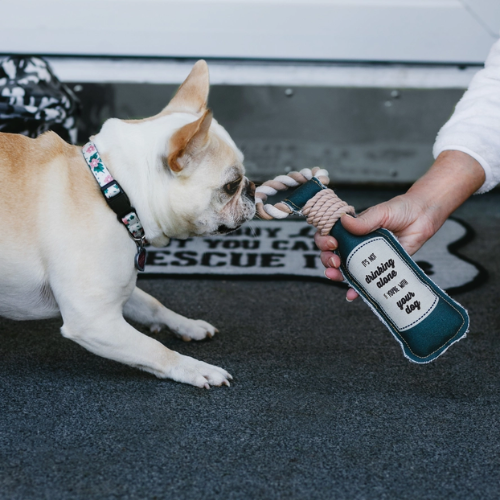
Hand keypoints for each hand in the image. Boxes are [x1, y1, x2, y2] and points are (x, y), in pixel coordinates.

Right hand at [315, 195, 436, 300]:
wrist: (424, 217)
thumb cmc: (401, 210)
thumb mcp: (381, 213)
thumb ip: (363, 221)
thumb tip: (343, 221)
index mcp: (351, 229)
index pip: (328, 235)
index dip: (324, 240)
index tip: (332, 243)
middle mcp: (355, 244)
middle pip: (331, 254)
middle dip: (327, 259)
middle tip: (335, 261)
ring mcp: (366, 257)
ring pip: (344, 269)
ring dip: (336, 275)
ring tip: (336, 276)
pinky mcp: (379, 269)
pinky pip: (365, 281)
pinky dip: (356, 290)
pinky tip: (351, 294)